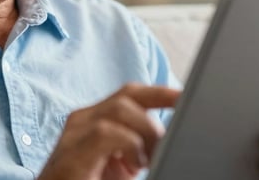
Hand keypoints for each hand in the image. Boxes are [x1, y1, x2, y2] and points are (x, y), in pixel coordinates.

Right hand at [38, 83, 179, 179]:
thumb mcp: (122, 166)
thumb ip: (140, 149)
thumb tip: (169, 140)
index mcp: (95, 119)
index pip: (131, 94)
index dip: (160, 93)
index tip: (186, 97)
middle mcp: (83, 120)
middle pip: (127, 94)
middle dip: (158, 107)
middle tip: (172, 133)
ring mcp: (75, 133)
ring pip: (120, 109)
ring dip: (145, 132)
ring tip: (148, 159)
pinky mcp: (72, 151)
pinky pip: (105, 132)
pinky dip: (128, 145)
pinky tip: (133, 165)